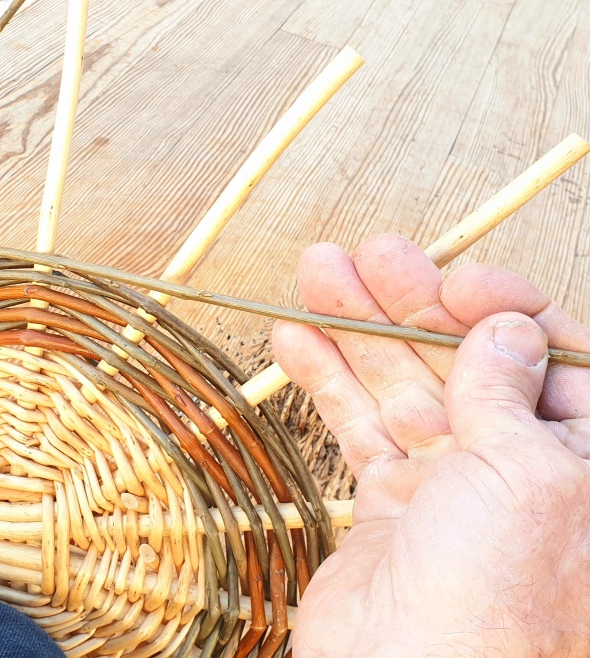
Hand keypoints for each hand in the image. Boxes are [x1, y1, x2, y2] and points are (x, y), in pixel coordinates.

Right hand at [273, 235, 589, 656]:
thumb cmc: (496, 602)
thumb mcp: (526, 477)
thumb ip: (508, 394)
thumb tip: (507, 329)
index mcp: (581, 460)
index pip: (549, 356)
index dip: (502, 307)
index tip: (452, 279)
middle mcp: (519, 467)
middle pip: (462, 359)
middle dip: (409, 303)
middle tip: (362, 254)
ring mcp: (450, 486)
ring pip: (400, 384)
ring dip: (355, 329)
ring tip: (316, 273)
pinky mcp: (388, 505)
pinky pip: (358, 426)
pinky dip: (325, 381)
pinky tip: (295, 339)